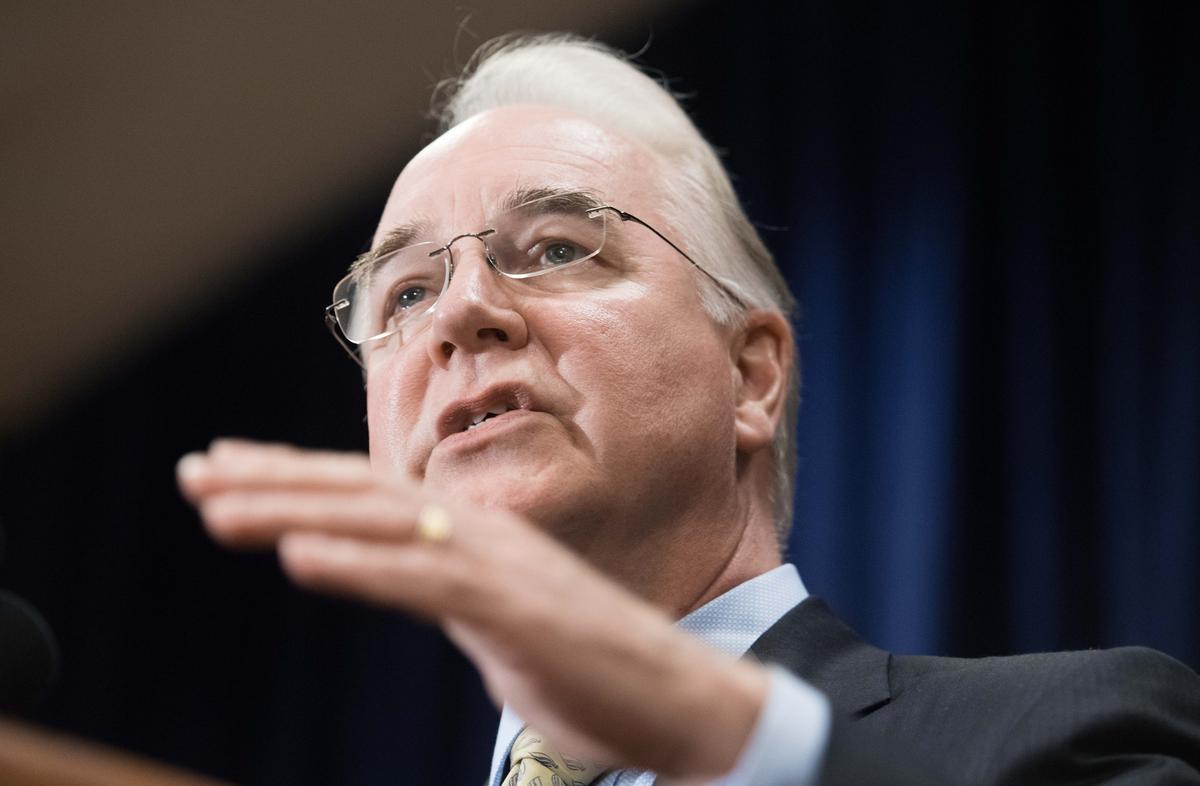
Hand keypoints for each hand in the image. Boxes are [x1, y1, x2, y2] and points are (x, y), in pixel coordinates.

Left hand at [177, 439, 766, 779]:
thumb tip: (410, 577)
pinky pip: (424, 580)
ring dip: (292, 510)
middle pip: (359, 493)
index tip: (225, 469)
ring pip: (379, 522)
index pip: (367, 493)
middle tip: (194, 471)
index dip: (292, 476)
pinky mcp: (513, 609)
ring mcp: (497, 565)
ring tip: (214, 507)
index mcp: (472, 534)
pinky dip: (358, 565)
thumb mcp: (498, 616)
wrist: (676, 695)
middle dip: (270, 478)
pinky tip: (297, 558)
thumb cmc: (587, 664)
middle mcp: (478, 531)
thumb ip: (450, 587)